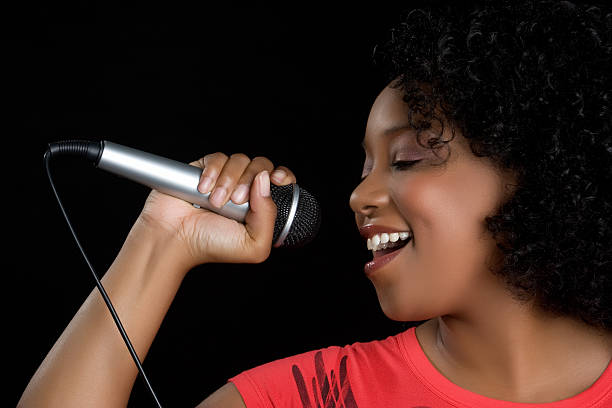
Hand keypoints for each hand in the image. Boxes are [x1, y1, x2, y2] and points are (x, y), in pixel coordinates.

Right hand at [135, 152, 295, 268]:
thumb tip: (265, 180)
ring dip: (228, 180)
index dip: (283, 176)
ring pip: (240, 160)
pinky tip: (204, 189)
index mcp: (260, 206)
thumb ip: (268, 217)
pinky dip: (213, 172)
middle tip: (237, 201)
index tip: (278, 180)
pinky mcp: (205, 169)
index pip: (280, 182)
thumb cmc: (211, 246)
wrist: (174, 240)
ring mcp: (225, 178)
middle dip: (251, 180)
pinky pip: (218, 158)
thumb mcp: (254, 244)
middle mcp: (245, 190)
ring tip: (216, 202)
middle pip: (261, 165)